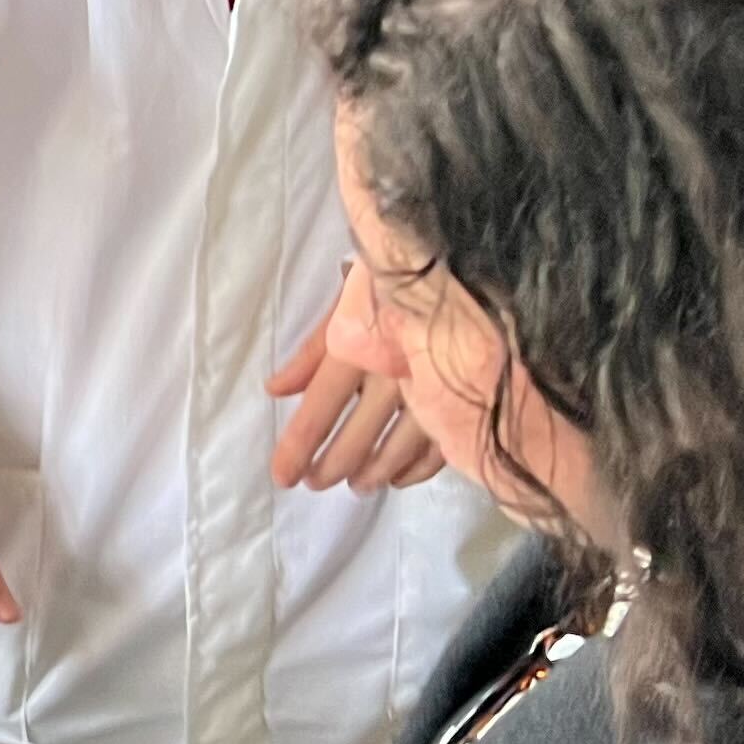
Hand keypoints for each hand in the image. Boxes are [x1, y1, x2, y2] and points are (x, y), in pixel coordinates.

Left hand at [268, 266, 446, 493]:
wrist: (464, 258)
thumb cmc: (394, 276)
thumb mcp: (349, 302)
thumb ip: (313, 351)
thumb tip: (276, 390)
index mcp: (357, 345)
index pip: (319, 409)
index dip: (297, 447)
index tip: (282, 477)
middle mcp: (393, 372)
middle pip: (357, 437)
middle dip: (333, 466)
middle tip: (318, 483)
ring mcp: (434, 386)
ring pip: (398, 446)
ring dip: (374, 472)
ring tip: (359, 486)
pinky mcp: (467, 394)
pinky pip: (440, 444)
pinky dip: (418, 467)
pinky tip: (401, 477)